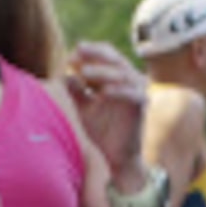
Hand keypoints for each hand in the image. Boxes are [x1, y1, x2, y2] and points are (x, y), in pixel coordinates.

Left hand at [63, 42, 149, 178]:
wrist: (115, 156)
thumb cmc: (99, 130)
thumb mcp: (82, 107)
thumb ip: (75, 90)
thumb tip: (64, 73)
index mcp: (115, 76)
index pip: (104, 55)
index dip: (87, 53)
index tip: (69, 58)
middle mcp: (128, 79)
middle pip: (114, 57)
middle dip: (95, 52)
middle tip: (78, 50)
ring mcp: (137, 91)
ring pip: (121, 73)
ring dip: (102, 71)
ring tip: (84, 71)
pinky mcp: (141, 105)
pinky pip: (132, 94)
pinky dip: (118, 91)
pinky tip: (103, 92)